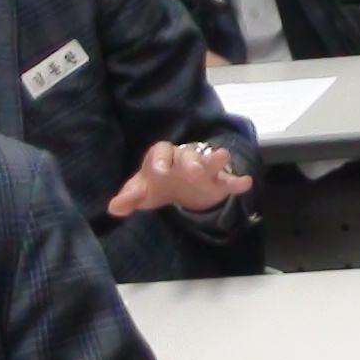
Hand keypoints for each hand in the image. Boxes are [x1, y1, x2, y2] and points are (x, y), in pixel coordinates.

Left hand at [107, 138, 252, 218]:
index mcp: (163, 157)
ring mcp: (203, 170)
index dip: (160, 159)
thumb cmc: (156, 184)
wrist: (178, 187)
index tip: (159, 170)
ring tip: (223, 157)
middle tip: (194, 170)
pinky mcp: (218, 183)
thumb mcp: (141, 191)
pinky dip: (237, 181)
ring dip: (216, 159)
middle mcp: (184, 159)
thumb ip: (128, 198)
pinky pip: (229, 180)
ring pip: (211, 160)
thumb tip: (114, 208)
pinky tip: (245, 183)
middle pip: (188, 154)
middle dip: (191, 160)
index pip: (161, 151)